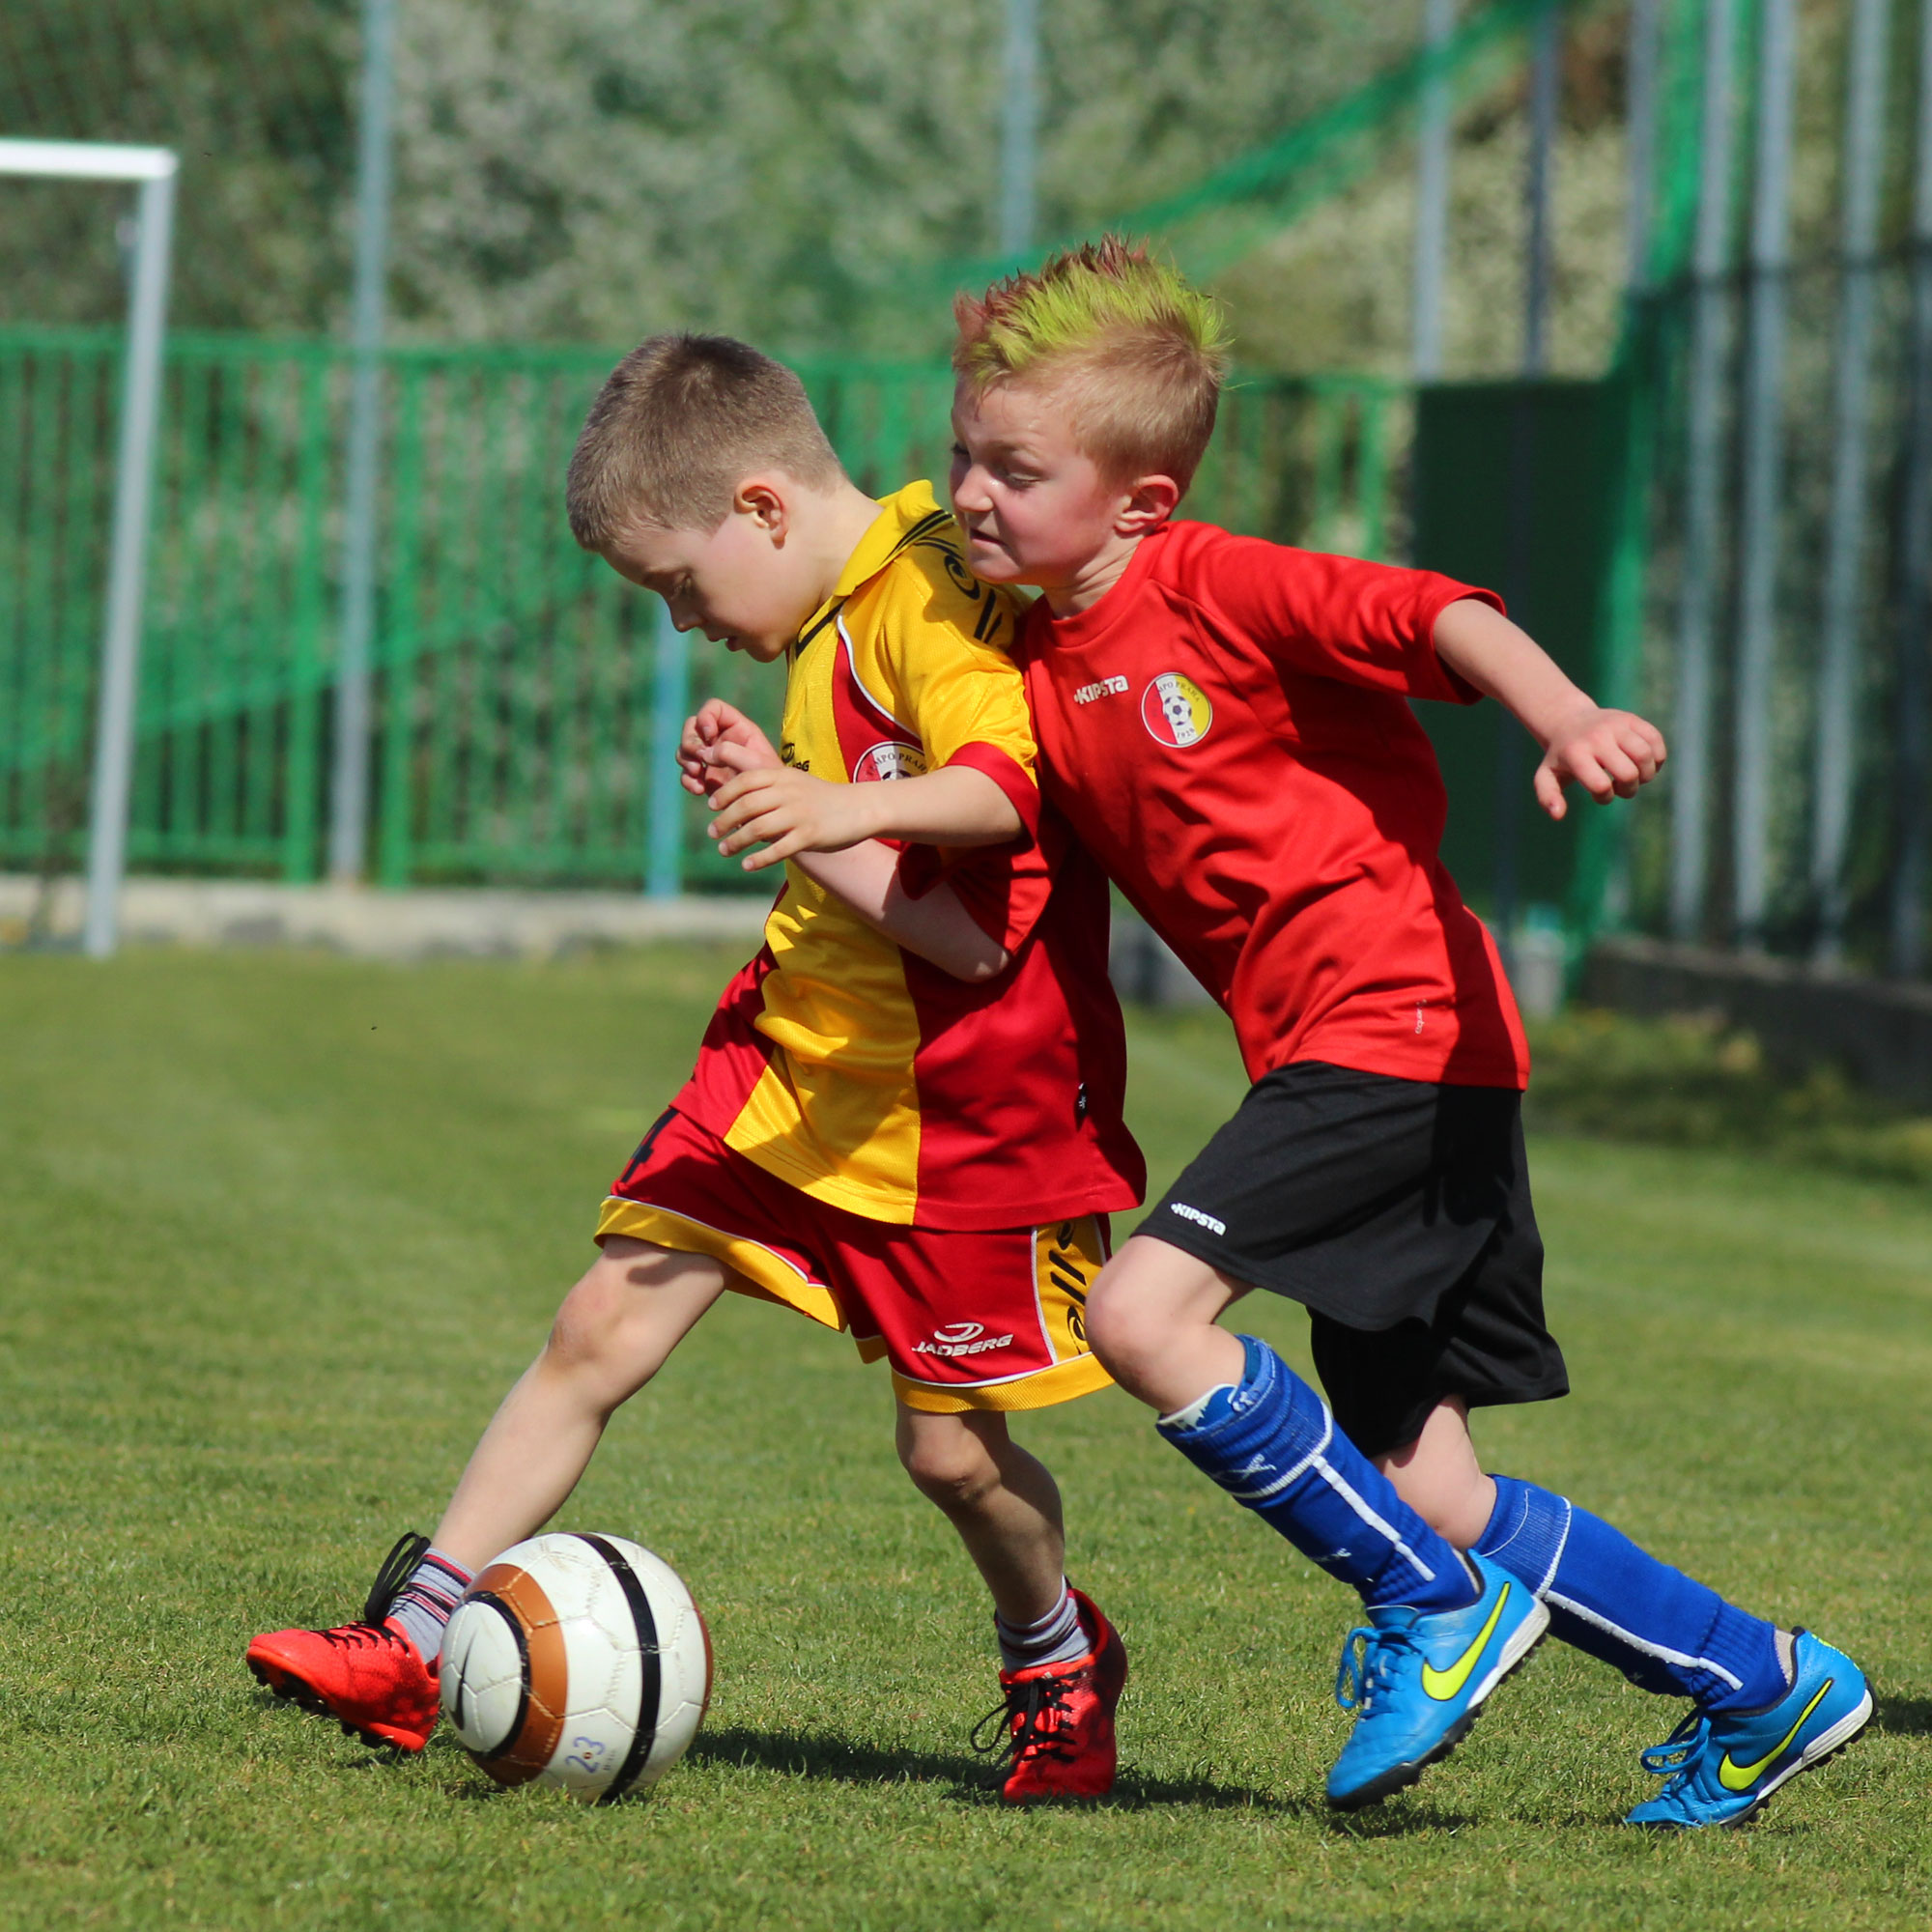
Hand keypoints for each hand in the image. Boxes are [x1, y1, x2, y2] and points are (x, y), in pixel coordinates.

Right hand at [678, 699, 777, 798]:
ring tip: (697, 773)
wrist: (770, 807)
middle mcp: (721, 739)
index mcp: (737, 727)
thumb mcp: (755, 761)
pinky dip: (687, 780)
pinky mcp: (705, 777)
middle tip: (699, 758)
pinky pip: (686, 773)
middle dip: (690, 741)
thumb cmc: (770, 780)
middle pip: (692, 726)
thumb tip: (704, 754)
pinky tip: (699, 790)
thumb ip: (730, 752)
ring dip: (686, 760)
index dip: (705, 717)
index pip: (713, 708)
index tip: (709, 736)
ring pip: (685, 749)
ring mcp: (711, 758)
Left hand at [707, 753, 879, 869]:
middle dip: (724, 820)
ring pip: (758, 828)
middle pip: (746, 805)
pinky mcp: (810, 835)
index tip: (712, 806)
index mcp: (783, 776)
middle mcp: (789, 793)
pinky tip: (747, 865)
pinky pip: (779, 849)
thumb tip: (733, 788)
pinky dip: (759, 859)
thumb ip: (766, 782)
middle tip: (712, 832)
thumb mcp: (793, 780)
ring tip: (724, 850)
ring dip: (736, 841)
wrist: (859, 808)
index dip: (724, 793)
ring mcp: (800, 814)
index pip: (745, 781)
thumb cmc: (819, 797)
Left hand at [1534, 705, 1666, 819]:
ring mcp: (1616, 725)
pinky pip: (1656, 740)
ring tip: (1635, 775)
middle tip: (1620, 787)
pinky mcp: (1632, 719)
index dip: (1605, 797)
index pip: (1601, 785)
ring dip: (1646, 775)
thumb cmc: (1561, 757)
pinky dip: (1657, 758)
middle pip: (1628, 773)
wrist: (1569, 721)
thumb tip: (1558, 815)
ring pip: (1645, 755)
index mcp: (1576, 754)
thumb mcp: (1546, 776)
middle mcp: (1597, 737)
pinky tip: (1643, 763)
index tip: (1599, 793)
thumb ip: (1548, 797)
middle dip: (1629, 789)